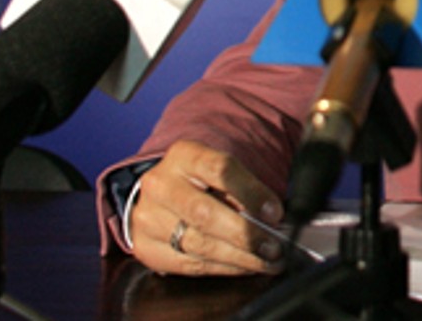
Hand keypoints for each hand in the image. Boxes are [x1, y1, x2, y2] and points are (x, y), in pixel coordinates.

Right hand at [129, 140, 285, 275]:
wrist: (161, 193)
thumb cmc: (203, 180)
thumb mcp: (220, 169)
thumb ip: (244, 187)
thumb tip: (273, 218)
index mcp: (183, 155)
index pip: (220, 170)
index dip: (251, 193)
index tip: (275, 213)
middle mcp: (160, 185)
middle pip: (205, 213)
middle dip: (245, 234)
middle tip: (274, 247)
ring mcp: (148, 218)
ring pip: (198, 243)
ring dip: (239, 257)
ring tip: (267, 261)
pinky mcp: (146, 247)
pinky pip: (190, 264)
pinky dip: (224, 268)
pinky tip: (245, 267)